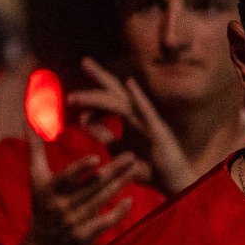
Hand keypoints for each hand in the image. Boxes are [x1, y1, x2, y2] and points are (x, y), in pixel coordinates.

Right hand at [15, 127, 141, 244]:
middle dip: (113, 171)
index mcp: (50, 190)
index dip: (80, 169)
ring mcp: (74, 222)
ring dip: (120, 184)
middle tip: (132, 156)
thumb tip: (27, 121)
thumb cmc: (41, 204)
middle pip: (92, 186)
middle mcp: (62, 206)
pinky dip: (118, 211)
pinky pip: (106, 222)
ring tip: (135, 169)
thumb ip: (35, 150)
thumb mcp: (36, 178)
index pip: (66, 178)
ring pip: (102, 200)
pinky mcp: (86, 235)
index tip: (95, 158)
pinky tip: (130, 199)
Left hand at [69, 58, 194, 193]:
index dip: (91, 98)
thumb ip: (103, 135)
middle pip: (116, 92)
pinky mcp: (159, 130)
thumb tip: (84, 120)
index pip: (108, 100)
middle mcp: (139, 115)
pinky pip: (148, 111)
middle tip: (84, 60)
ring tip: (77, 96)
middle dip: (100, 76)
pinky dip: (139, 96)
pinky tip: (130, 83)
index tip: (71, 101)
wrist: (172, 184)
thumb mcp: (117, 149)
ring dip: (99, 97)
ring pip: (122, 102)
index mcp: (129, 118)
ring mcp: (149, 121)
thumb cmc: (148, 167)